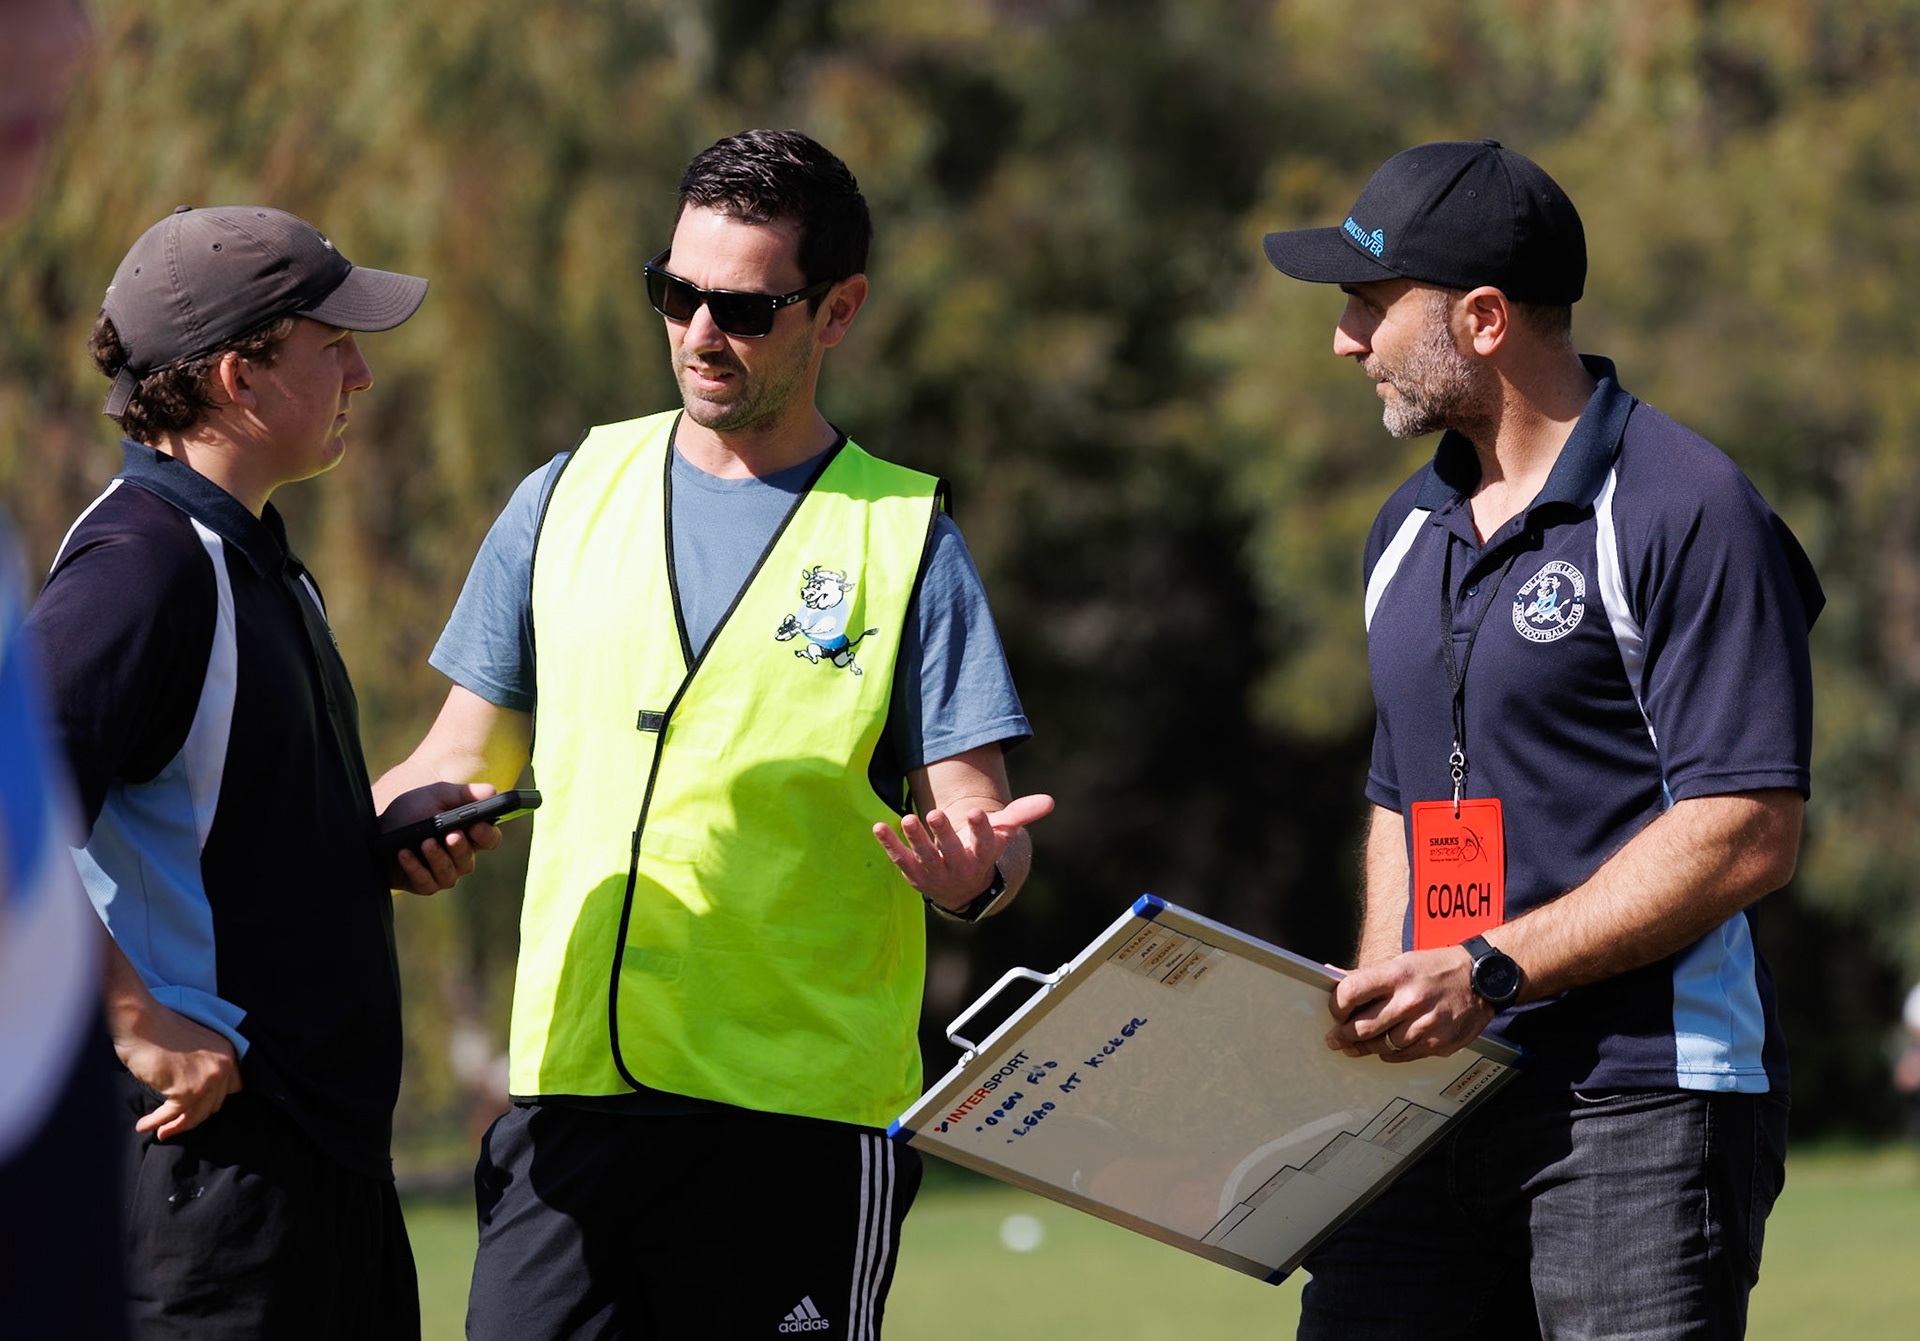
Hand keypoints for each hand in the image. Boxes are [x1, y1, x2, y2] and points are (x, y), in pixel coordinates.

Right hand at [113, 1000, 242, 1140]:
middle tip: (174, 1123)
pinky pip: (173, 1114)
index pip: (232, 1088)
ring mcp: (207, 1078)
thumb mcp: (194, 1047)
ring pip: (196, 1115)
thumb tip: (197, 1097)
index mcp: (228, 1052)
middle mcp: (223, 1065)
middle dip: (193, 1116)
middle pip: (213, 1105)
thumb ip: (203, 1066)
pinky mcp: (186, 1089)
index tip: (195, 1108)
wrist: (140, 1021)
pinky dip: (157, 1122)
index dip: (212, 1100)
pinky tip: (144, 1126)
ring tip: (161, 1132)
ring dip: (176, 1126)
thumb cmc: (159, 1030)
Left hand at [378, 781, 501, 894]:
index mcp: (469, 835)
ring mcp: (442, 873)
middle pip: (468, 860)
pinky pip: (425, 882)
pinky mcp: (423, 884)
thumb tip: (493, 792)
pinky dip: (415, 867)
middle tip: (450, 835)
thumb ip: (464, 794)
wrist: (377, 827)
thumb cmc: (412, 811)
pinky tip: (404, 853)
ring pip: (449, 874)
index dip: (487, 836)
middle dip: (459, 847)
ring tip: (425, 842)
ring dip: (438, 858)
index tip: (477, 826)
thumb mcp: (436, 795)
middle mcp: (459, 858)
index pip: (490, 840)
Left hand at [872, 792, 1054, 912]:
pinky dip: (890, 845)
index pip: (985, 843)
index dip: (980, 829)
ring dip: (916, 838)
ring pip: (925, 857)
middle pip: (952, 851)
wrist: (963, 888)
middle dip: (943, 834)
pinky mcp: (914, 874)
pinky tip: (879, 827)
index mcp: (983, 855)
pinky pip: (901, 860)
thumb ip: (1022, 814)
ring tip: (908, 819)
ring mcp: (935, 873)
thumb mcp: (1003, 834)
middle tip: (935, 814)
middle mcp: (960, 867)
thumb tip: (1050, 801)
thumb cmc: (983, 851)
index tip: (976, 813)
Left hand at [1324, 946, 1492, 1061]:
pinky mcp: (1439, 1043)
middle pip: (1363, 1027)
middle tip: (1336, 1038)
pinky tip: (1385, 1048)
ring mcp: (1426, 1024)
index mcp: (1397, 975)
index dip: (1337, 1005)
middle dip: (1343, 1034)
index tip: (1336, 1011)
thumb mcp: (1402, 963)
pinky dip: (1389, 1053)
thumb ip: (1367, 976)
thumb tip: (1331, 974)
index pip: (1351, 992)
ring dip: (1365, 1047)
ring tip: (1356, 1045)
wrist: (1483, 980)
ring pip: (1382, 1046)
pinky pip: (1403, 1056)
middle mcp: (1411, 1000)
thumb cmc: (1438, 969)